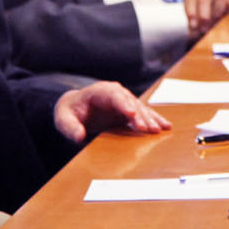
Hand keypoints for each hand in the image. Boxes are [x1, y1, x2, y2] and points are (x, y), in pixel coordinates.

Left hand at [54, 82, 171, 143]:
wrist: (75, 109)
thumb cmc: (70, 113)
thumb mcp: (63, 119)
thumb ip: (69, 127)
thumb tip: (79, 137)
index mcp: (100, 91)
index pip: (113, 95)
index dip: (123, 104)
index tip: (131, 114)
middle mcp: (115, 94)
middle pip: (130, 102)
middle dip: (140, 115)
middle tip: (148, 128)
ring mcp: (124, 101)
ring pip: (140, 108)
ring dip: (150, 119)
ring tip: (160, 129)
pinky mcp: (129, 111)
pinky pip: (144, 114)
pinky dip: (154, 120)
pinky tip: (166, 126)